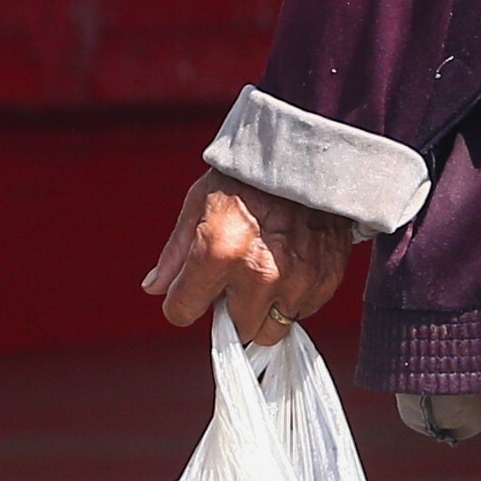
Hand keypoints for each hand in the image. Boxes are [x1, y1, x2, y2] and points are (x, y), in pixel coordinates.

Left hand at [146, 171, 357, 341]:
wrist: (307, 152)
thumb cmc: (249, 175)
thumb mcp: (199, 203)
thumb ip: (176, 254)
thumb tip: (155, 288)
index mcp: (218, 251)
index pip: (182, 311)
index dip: (183, 301)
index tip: (192, 291)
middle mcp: (259, 273)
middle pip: (236, 328)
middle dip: (232, 307)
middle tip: (237, 276)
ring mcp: (297, 280)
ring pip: (272, 328)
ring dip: (265, 307)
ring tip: (266, 272)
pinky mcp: (325, 279)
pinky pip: (303, 311)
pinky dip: (294, 296)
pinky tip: (291, 264)